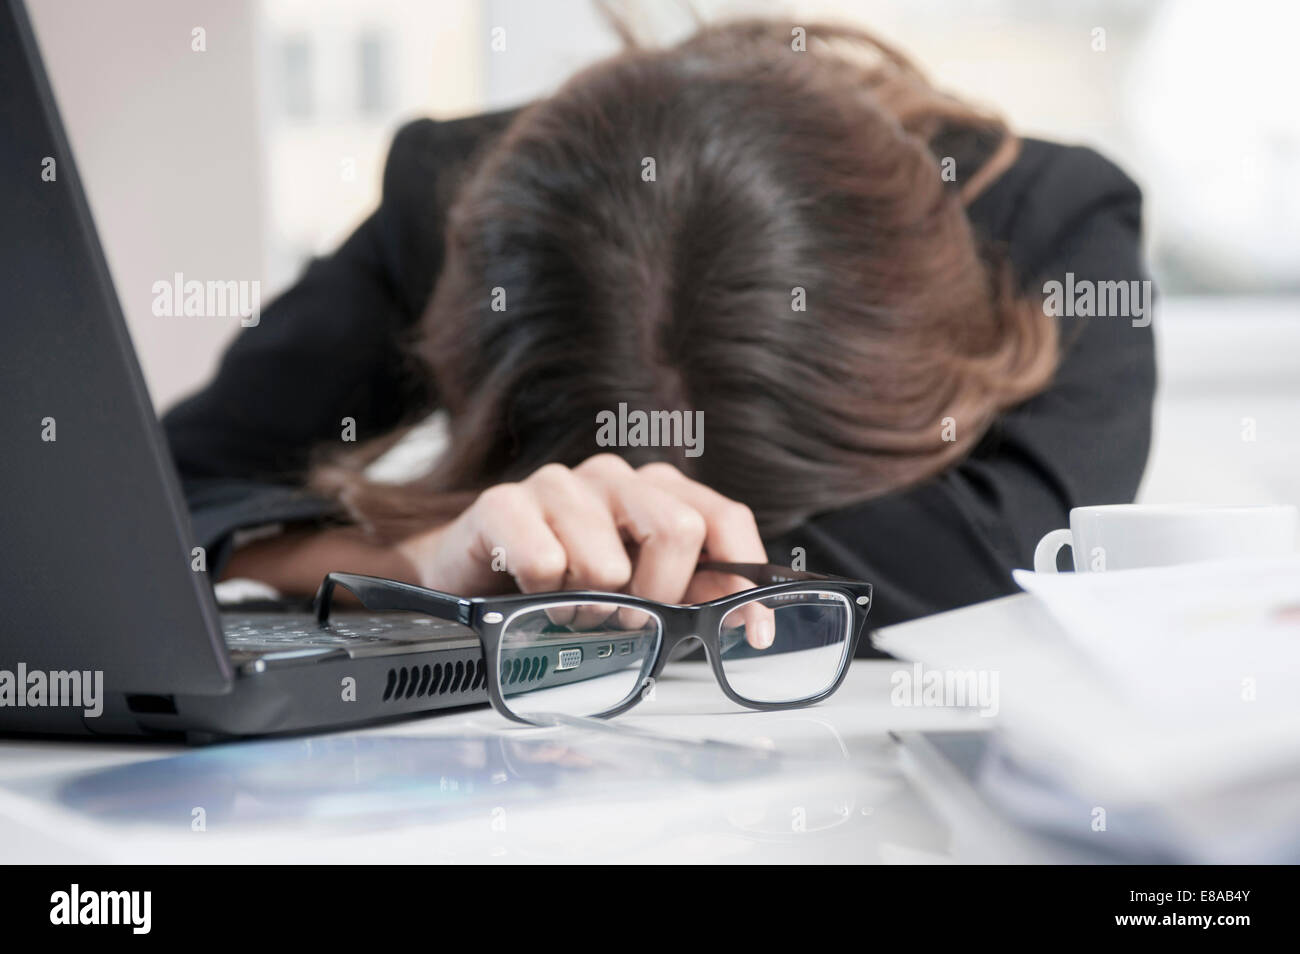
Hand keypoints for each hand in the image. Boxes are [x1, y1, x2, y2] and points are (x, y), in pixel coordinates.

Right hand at [395, 455, 775, 647]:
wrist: (468, 577)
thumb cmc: (563, 586)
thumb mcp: (639, 592)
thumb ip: (694, 596)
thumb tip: (744, 618)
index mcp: (654, 491)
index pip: (723, 517)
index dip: (744, 577)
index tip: (751, 633)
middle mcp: (613, 477)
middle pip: (678, 531)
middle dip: (658, 594)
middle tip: (624, 620)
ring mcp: (558, 483)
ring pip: (607, 563)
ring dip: (588, 606)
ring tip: (565, 606)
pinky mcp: (503, 502)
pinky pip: (544, 562)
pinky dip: (539, 594)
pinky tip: (526, 589)